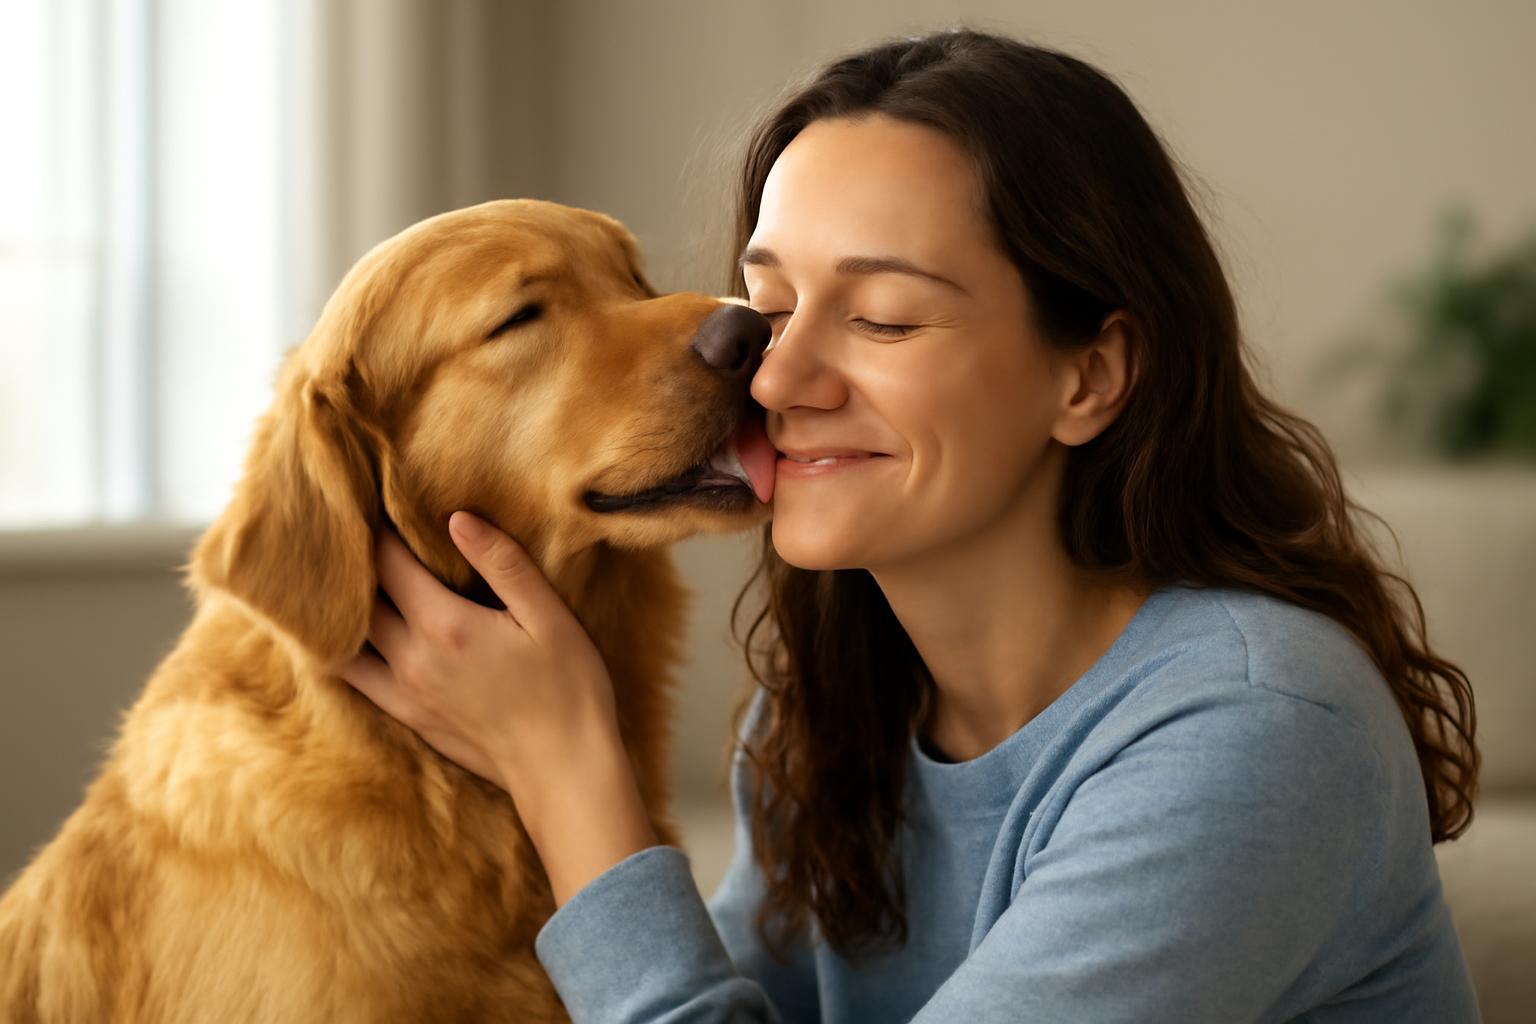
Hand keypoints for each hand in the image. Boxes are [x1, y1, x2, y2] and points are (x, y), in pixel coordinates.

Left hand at [338, 512, 616, 791]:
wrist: (564, 770)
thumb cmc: (568, 688)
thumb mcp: (548, 617)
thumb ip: (502, 564)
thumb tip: (457, 518)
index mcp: (446, 626)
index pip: (389, 565)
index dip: (378, 530)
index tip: (373, 503)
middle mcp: (413, 659)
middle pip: (359, 601)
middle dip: (353, 566)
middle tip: (351, 535)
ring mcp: (406, 693)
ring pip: (347, 643)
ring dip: (342, 612)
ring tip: (346, 585)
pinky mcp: (410, 717)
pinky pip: (358, 679)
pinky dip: (346, 652)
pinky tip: (354, 636)